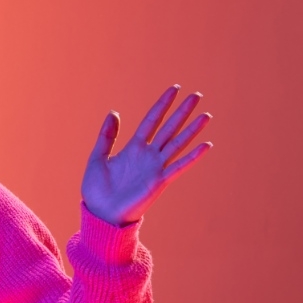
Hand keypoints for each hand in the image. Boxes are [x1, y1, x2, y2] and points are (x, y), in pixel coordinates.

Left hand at [81, 84, 212, 225]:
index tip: (174, 89)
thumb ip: (107, 136)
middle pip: (169, 128)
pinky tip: (205, 145)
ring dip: (192, 130)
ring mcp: (155, 168)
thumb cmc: (96, 189)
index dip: (162, 105)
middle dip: (182, 112)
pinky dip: (192, 157)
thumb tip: (114, 112)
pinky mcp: (159, 182)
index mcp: (133, 148)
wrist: (100, 213)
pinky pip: (179, 166)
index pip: (151, 120)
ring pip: (177, 143)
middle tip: (196, 95)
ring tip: (206, 115)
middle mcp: (148, 155)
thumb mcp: (98, 157)